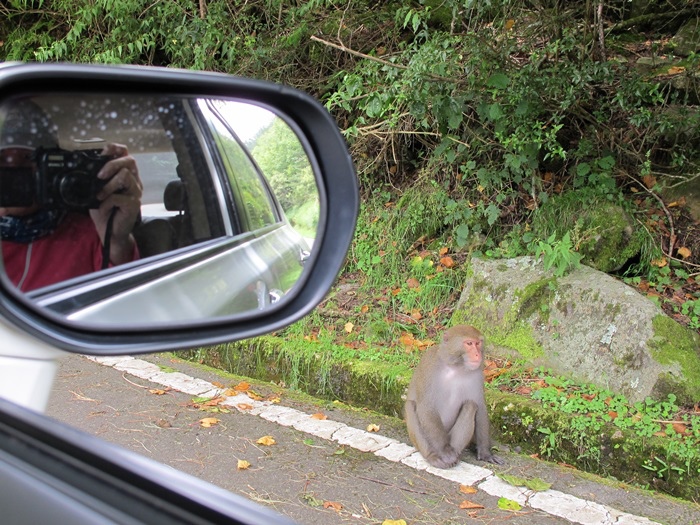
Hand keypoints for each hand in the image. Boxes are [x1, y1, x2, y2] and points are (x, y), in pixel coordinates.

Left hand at [89, 143, 142, 265]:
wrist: (110, 232)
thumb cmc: (105, 211)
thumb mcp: (95, 191)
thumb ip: (94, 179)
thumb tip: (82, 167)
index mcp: (125, 175)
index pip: (125, 154)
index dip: (115, 149)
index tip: (103, 152)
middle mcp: (133, 181)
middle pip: (130, 160)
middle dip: (112, 164)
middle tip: (100, 175)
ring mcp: (135, 192)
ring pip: (125, 176)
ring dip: (108, 185)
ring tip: (100, 195)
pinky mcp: (134, 204)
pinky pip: (120, 197)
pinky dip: (108, 201)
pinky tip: (104, 207)